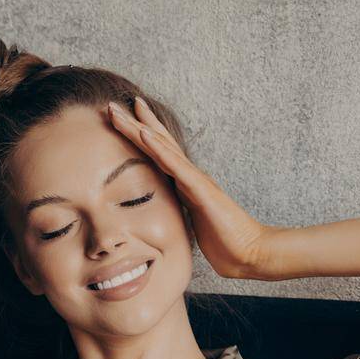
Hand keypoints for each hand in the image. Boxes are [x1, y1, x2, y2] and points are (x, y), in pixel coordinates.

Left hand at [107, 96, 275, 279]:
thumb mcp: (193, 226)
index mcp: (186, 185)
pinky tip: (144, 133)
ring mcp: (195, 180)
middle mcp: (190, 176)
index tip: (123, 118)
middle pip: (158, 143)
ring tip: (118, 111)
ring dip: (139, 128)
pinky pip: (175, 165)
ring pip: (162, 147)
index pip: (161, 154)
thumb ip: (181, 215)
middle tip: (110, 104)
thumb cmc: (224, 244)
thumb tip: (165, 219)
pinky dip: (158, 148)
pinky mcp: (200, 190)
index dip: (142, 135)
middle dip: (134, 123)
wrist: (249, 253)